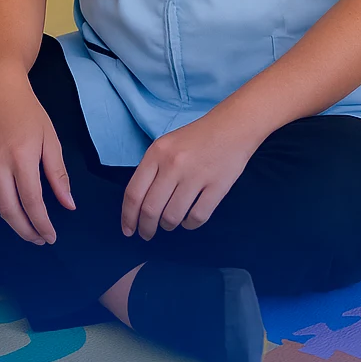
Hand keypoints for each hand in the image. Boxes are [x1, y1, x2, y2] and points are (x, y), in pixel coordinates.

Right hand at [0, 77, 76, 244]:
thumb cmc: (29, 113)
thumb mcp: (50, 140)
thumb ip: (58, 175)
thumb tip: (68, 206)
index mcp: (22, 157)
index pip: (32, 202)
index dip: (42, 224)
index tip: (50, 237)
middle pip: (10, 211)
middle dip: (26, 231)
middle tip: (39, 239)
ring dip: (11, 219)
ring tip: (25, 219)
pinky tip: (4, 204)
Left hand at [122, 112, 256, 240]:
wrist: (232, 127)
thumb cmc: (196, 138)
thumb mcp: (165, 145)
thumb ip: (151, 170)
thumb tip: (138, 205)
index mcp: (157, 153)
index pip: (134, 192)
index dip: (128, 216)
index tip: (128, 230)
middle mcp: (173, 165)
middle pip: (151, 209)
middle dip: (146, 228)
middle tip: (147, 234)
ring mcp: (196, 176)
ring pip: (172, 216)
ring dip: (168, 225)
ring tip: (169, 223)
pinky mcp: (217, 186)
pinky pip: (197, 217)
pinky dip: (189, 224)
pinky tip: (188, 220)